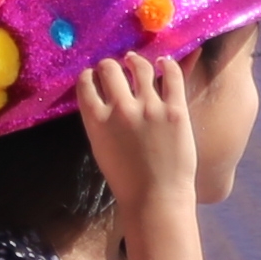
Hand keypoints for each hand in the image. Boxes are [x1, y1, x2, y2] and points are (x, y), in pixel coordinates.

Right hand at [77, 50, 201, 216]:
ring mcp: (150, 107)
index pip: (85, 83)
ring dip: (135, 60)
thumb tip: (103, 98)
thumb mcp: (101, 148)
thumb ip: (100, 121)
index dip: (88, 75)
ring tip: (135, 61)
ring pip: (140, 67)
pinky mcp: (175, 109)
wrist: (157, 198)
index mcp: (97, 120)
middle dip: (108, 65)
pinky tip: (165, 63)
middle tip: (113, 66)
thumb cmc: (126, 180)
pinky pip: (172, 76)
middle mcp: (120, 109)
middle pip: (109, 69)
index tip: (92, 75)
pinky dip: (168, 64)